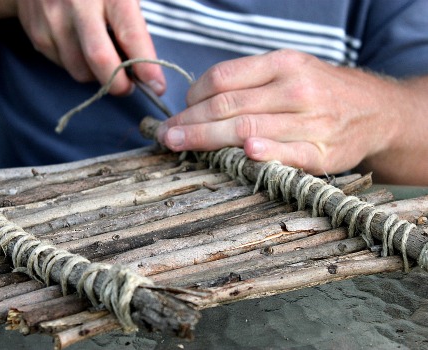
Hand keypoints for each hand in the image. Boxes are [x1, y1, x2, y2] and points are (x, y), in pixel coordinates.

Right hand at [15, 0, 164, 94]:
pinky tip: (79, 46)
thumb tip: (145, 68)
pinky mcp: (37, 33)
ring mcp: (53, 19)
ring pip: (80, 70)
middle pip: (100, 59)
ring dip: (97, 75)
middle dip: (118, 84)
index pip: (130, 35)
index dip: (146, 66)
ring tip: (103, 57)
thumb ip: (133, 25)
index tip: (157, 86)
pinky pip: (63, 66)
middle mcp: (78, 4)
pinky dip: (77, 64)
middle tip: (128, 86)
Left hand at [157, 49, 403, 175]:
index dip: (193, 97)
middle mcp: (295, 89)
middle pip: (227, 106)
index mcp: (282, 64)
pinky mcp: (324, 152)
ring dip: (207, 140)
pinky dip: (267, 153)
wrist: (375, 110)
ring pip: (247, 129)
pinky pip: (290, 153)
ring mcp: (311, 121)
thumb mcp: (290, 69)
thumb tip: (199, 101)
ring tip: (180, 146)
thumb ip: (249, 82)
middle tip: (166, 135)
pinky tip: (246, 154)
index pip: (223, 79)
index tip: (179, 113)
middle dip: (189, 123)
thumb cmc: (320, 90)